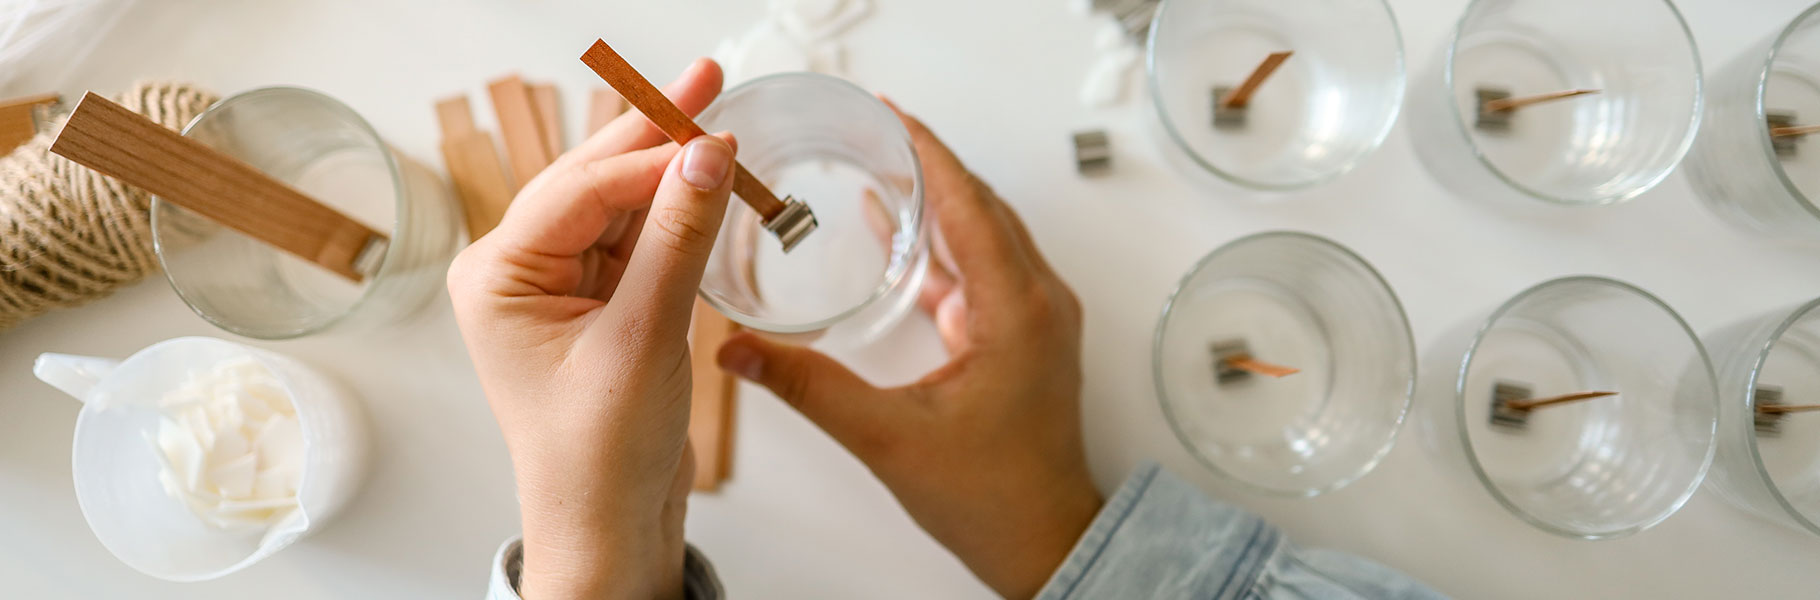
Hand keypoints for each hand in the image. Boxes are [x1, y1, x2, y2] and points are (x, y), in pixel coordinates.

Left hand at [447, 59, 734, 599]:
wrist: (610, 527)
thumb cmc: (598, 455)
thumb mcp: (643, 339)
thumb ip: (676, 241)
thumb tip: (705, 156)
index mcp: (499, 276)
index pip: (581, 189)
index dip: (651, 157)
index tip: (715, 134)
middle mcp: (521, 272)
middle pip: (596, 180)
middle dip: (654, 135)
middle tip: (708, 81)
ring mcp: (562, 287)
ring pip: (623, 205)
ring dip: (672, 173)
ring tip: (721, 124)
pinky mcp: (602, 305)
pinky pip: (641, 241)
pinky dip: (678, 216)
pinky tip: (709, 184)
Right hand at [715, 104, 1102, 598]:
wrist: (1044, 543)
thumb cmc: (991, 498)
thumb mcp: (888, 439)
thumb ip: (810, 388)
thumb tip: (740, 351)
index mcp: (1017, 312)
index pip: (969, 203)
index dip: (926, 151)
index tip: (886, 113)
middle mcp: (1038, 303)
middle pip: (981, 206)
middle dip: (927, 163)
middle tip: (871, 131)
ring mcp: (1036, 319)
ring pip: (985, 235)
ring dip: (936, 201)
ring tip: (879, 167)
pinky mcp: (1024, 338)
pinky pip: (983, 270)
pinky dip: (942, 246)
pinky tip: (898, 237)